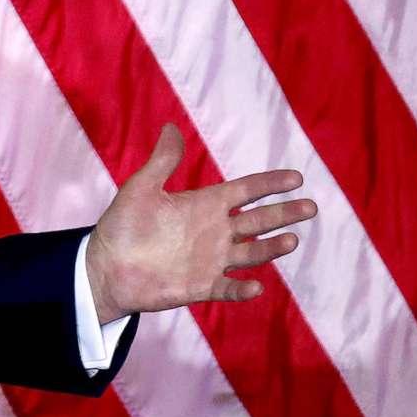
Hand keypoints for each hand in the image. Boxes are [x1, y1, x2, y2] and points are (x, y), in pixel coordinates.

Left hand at [84, 125, 314, 322]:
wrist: (106, 267)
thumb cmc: (122, 226)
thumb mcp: (141, 188)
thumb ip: (162, 162)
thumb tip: (171, 127)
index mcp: (204, 205)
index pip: (245, 191)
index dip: (269, 185)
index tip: (296, 178)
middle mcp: (214, 232)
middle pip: (258, 221)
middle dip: (284, 214)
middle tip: (310, 207)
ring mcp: (211, 260)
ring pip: (251, 254)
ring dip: (271, 248)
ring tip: (292, 240)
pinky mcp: (201, 286)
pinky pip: (228, 288)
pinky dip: (243, 289)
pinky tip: (257, 285)